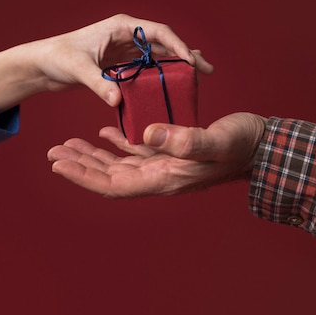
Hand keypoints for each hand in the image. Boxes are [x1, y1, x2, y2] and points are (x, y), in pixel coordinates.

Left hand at [0, 13, 213, 114]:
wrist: (42, 64)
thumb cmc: (57, 57)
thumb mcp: (78, 68)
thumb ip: (98, 83)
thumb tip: (117, 100)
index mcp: (121, 26)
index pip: (157, 32)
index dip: (177, 45)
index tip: (192, 61)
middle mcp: (127, 35)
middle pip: (164, 44)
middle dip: (186, 56)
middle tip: (208, 70)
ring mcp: (125, 50)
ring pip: (159, 57)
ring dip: (178, 67)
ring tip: (200, 78)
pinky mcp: (121, 64)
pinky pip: (147, 69)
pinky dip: (162, 76)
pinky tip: (174, 86)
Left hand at [47, 113, 266, 197]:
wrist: (262, 145)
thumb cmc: (243, 144)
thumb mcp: (215, 140)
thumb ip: (184, 140)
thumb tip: (144, 134)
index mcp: (166, 177)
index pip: (114, 184)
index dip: (83, 176)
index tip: (58, 164)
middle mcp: (160, 175)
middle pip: (110, 176)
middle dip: (80, 165)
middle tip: (53, 152)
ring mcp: (166, 164)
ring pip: (119, 164)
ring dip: (94, 154)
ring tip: (68, 143)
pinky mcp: (172, 150)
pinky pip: (138, 149)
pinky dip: (117, 141)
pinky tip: (105, 130)